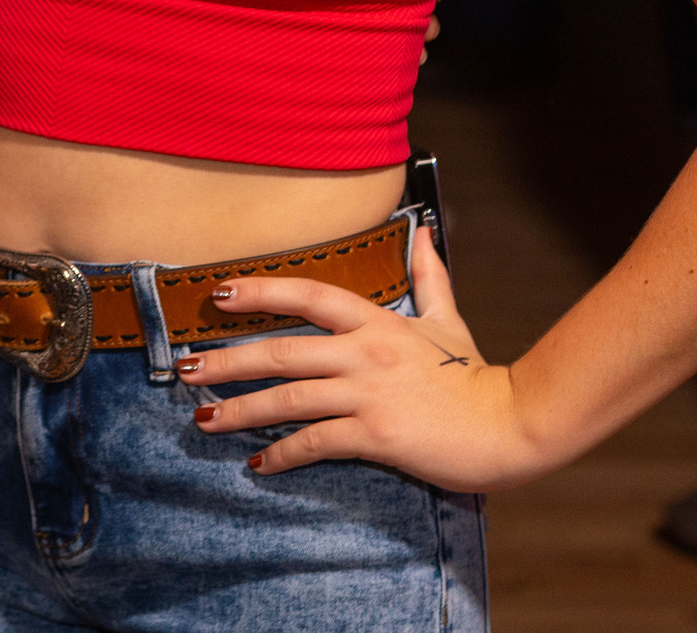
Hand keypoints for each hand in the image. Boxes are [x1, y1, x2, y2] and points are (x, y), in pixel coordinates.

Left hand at [188, 226, 548, 491]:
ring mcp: (369, 394)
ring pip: (288, 398)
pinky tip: (258, 463)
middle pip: (280, 350)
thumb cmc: (475, 378)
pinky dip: (282, 453)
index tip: (216, 295)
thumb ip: (429, 280)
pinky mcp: (377, 435)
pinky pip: (316, 442)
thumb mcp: (448, 323)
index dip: (260, 291)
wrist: (512, 426)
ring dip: (240, 410)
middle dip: (226, 360)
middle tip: (184, 368)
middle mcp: (366, 353)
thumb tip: (421, 234)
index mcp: (377, 322)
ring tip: (201, 419)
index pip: (307, 295)